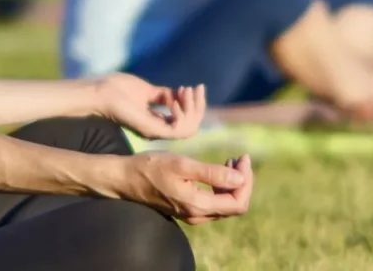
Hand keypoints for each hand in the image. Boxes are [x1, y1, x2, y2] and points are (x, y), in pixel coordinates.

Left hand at [95, 74, 205, 139]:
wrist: (101, 93)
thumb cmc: (118, 89)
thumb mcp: (147, 90)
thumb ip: (163, 95)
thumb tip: (179, 93)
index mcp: (157, 122)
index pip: (186, 121)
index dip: (194, 105)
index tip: (191, 86)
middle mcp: (158, 130)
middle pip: (193, 126)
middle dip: (199, 106)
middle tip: (195, 87)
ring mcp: (156, 132)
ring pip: (190, 129)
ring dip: (193, 109)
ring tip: (186, 91)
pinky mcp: (152, 131)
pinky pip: (178, 130)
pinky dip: (182, 114)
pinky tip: (175, 100)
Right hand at [121, 152, 253, 224]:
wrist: (125, 177)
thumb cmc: (151, 167)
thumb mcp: (182, 165)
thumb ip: (212, 173)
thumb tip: (240, 179)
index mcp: (197, 205)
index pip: (238, 203)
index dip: (247, 181)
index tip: (243, 158)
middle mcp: (197, 215)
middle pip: (234, 206)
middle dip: (243, 182)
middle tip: (240, 158)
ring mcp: (192, 214)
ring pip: (225, 205)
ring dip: (233, 184)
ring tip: (231, 161)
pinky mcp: (187, 208)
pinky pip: (214, 203)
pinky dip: (221, 187)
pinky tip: (218, 170)